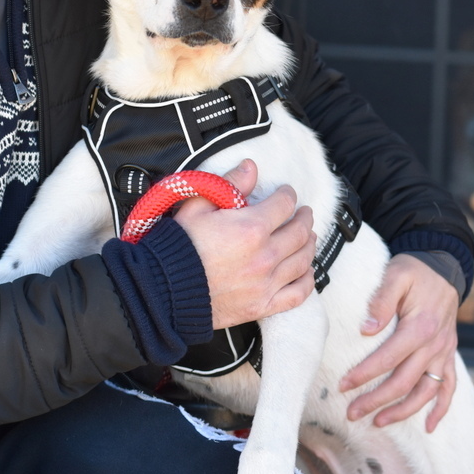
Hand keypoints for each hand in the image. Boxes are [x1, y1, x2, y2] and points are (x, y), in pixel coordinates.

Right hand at [175, 159, 316, 329]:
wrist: (164, 290)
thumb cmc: (178, 247)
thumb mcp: (197, 207)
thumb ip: (229, 185)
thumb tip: (251, 167)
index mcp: (251, 228)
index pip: (284, 205)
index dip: (288, 195)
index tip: (286, 193)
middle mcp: (265, 255)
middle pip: (300, 232)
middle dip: (304, 218)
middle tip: (303, 213)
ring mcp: (266, 283)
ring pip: (303, 260)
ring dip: (309, 245)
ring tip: (308, 237)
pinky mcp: (263, 305)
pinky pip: (298, 293)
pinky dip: (307, 280)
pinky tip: (307, 271)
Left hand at [340, 254, 458, 432]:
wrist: (442, 268)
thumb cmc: (414, 272)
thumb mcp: (396, 275)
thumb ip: (382, 301)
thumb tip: (366, 330)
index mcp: (420, 327)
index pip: (388, 358)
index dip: (364, 374)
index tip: (342, 385)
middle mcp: (434, 345)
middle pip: (405, 382)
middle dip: (376, 400)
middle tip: (351, 412)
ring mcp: (443, 352)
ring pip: (426, 391)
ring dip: (403, 411)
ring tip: (378, 422)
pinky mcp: (448, 355)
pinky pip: (449, 387)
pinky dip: (440, 409)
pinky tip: (428, 427)